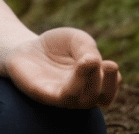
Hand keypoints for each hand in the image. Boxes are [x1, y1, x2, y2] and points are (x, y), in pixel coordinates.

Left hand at [5, 28, 119, 108]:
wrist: (24, 47)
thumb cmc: (54, 46)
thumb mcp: (74, 38)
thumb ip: (87, 47)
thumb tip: (94, 61)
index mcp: (93, 84)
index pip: (110, 89)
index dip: (113, 79)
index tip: (111, 64)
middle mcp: (82, 95)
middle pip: (101, 97)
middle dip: (106, 81)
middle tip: (109, 64)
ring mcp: (64, 97)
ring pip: (84, 100)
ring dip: (89, 81)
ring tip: (88, 61)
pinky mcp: (46, 95)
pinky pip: (63, 97)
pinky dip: (73, 85)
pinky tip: (76, 69)